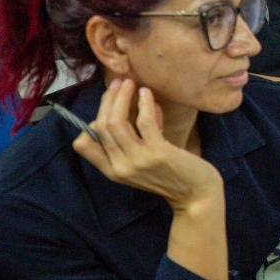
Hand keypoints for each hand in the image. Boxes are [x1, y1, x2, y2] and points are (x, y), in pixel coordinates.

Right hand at [72, 80, 222, 210]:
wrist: (197, 196)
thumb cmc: (172, 176)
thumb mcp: (141, 163)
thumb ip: (131, 141)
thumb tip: (129, 108)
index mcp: (112, 171)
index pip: (83, 145)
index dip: (89, 122)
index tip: (106, 106)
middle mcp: (120, 167)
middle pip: (101, 126)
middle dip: (108, 100)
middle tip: (118, 83)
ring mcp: (138, 161)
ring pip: (117, 121)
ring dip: (122, 97)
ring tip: (130, 83)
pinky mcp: (158, 153)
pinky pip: (144, 121)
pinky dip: (144, 103)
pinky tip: (147, 93)